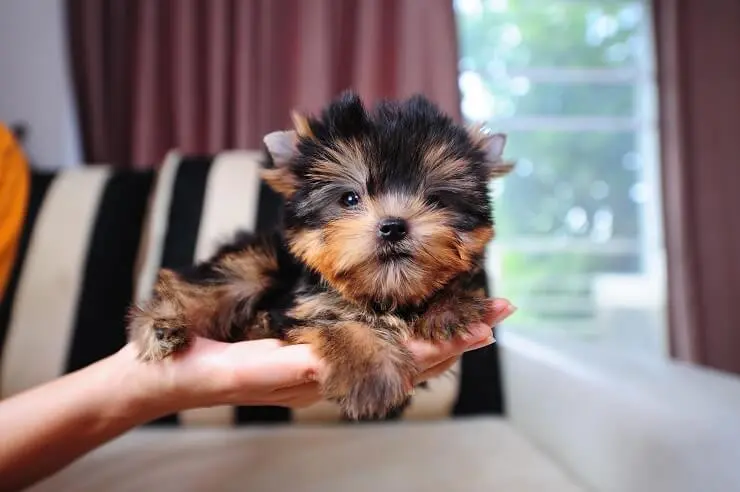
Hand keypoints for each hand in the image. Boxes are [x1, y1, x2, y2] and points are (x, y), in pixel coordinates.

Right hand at [124, 298, 516, 414]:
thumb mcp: (249, 364)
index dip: (448, 342)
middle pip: (411, 355)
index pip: (403, 361)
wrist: (173, 375)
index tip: (489, 324)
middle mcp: (336, 369)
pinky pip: (370, 342)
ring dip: (437, 332)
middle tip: (500, 311)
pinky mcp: (312, 346)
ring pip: (395, 350)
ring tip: (472, 317)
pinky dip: (401, 332)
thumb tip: (340, 363)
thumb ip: (295, 365)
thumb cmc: (206, 366)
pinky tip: (412, 324)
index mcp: (329, 372)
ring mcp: (327, 359)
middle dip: (457, 333)